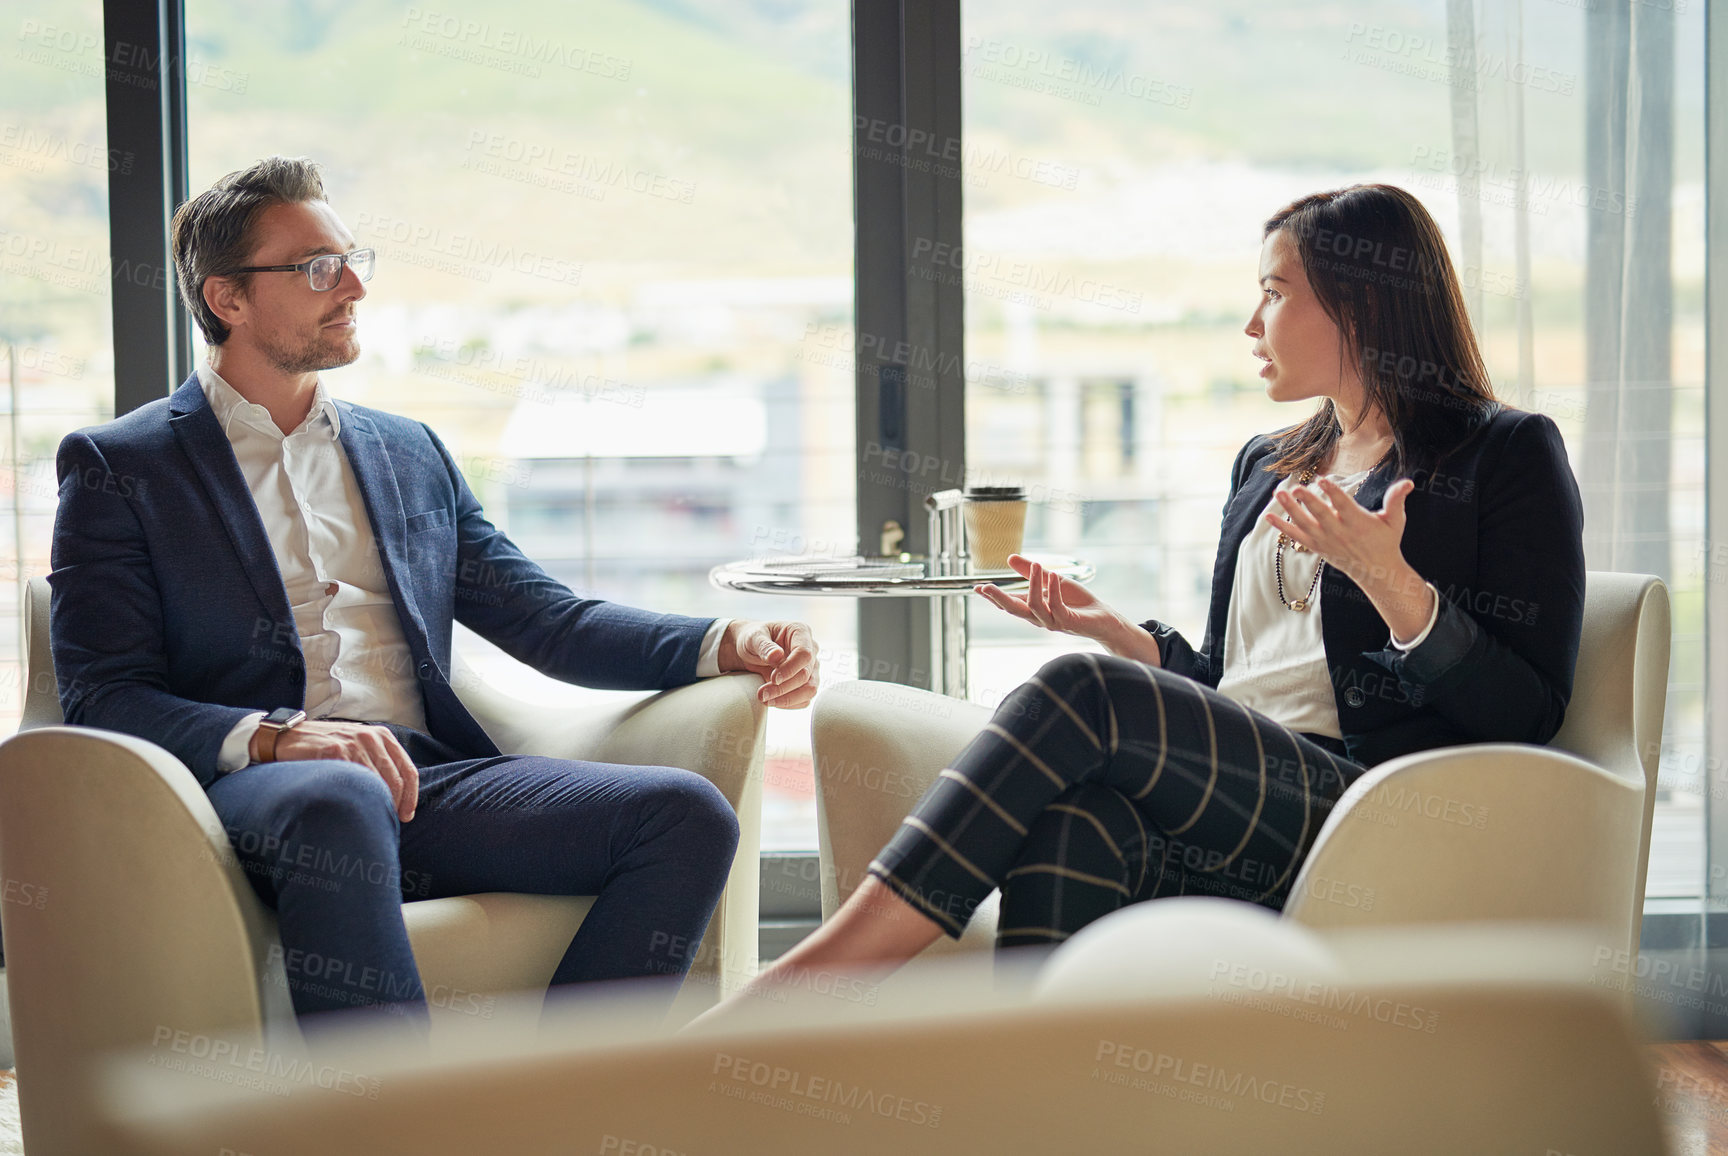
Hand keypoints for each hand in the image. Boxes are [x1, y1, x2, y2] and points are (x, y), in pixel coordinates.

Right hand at [255, 719, 419, 822]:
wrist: (290, 737)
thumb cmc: (328, 747)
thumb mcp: (360, 746)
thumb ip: (379, 762)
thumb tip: (399, 797)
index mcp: (383, 736)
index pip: (408, 771)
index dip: (411, 797)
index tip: (405, 816)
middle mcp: (371, 737)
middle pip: (396, 780)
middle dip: (395, 805)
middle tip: (388, 822)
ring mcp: (353, 743)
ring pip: (376, 783)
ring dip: (375, 805)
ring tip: (369, 819)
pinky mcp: (335, 751)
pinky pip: (353, 781)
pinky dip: (355, 798)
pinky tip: (351, 808)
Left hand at [718, 620, 819, 708]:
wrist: (750, 650)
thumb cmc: (752, 639)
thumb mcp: (752, 637)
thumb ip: (764, 645)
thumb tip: (777, 656)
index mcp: (800, 632)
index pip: (804, 654)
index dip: (790, 669)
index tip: (773, 679)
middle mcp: (811, 649)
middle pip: (806, 674)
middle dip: (783, 688)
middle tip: (761, 694)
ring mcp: (811, 668)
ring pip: (809, 689)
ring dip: (788, 699)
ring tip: (765, 700)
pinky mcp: (806, 683)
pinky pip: (804, 699)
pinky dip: (789, 703)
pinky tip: (772, 701)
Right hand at [975, 554, 1153, 661]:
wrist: (1104, 618)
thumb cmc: (1078, 602)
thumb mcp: (1052, 580)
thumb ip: (1032, 572)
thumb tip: (1009, 558)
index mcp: (1034, 609)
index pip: (1009, 603)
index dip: (993, 597)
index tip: (976, 587)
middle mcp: (1039, 618)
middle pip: (1014, 610)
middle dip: (998, 599)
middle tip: (985, 587)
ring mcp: (1053, 622)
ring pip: (1034, 607)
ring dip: (1033, 585)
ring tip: (1036, 565)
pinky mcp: (1068, 622)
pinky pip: (1056, 607)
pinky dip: (1053, 592)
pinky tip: (1052, 577)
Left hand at [1265, 476, 1431, 636]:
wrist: (1375, 571)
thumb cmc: (1385, 541)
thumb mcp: (1395, 521)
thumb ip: (1396, 500)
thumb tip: (1409, 482)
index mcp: (1358, 522)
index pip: (1344, 505)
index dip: (1334, 493)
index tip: (1323, 480)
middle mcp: (1339, 532)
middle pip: (1321, 515)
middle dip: (1308, 502)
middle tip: (1295, 488)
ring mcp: (1325, 540)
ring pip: (1305, 524)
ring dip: (1290, 510)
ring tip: (1278, 493)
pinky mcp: (1316, 547)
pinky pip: (1296, 537)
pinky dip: (1282, 527)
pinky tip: (1268, 516)